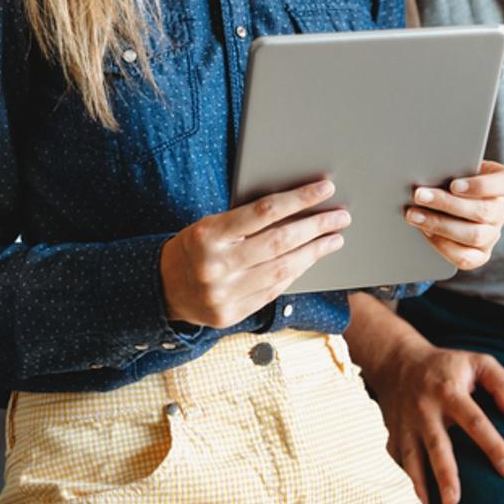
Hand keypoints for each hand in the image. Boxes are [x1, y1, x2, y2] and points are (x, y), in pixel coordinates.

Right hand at [159, 179, 347, 327]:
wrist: (163, 287)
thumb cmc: (196, 247)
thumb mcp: (212, 225)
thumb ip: (247, 220)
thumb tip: (299, 207)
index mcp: (208, 235)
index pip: (264, 211)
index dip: (298, 198)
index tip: (324, 188)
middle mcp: (215, 266)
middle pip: (279, 242)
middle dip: (316, 226)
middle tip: (341, 216)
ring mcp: (223, 294)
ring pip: (282, 269)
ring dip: (314, 252)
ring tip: (334, 238)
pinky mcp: (231, 315)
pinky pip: (273, 291)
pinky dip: (296, 273)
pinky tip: (310, 260)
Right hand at [367, 337, 503, 503]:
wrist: (398, 361)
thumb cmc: (447, 366)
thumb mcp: (479, 362)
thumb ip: (503, 384)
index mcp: (450, 392)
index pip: (476, 422)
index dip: (493, 446)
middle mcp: (426, 409)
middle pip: (438, 445)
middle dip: (446, 474)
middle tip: (455, 501)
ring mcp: (406, 423)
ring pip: (412, 456)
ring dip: (420, 482)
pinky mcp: (393, 432)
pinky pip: (395, 458)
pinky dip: (402, 478)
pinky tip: (412, 497)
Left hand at [406, 160, 503, 269]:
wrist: (447, 199)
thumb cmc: (452, 175)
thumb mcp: (456, 165)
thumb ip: (451, 167)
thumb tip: (427, 171)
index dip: (482, 186)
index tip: (454, 185)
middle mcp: (502, 210)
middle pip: (483, 211)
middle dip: (447, 204)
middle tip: (419, 195)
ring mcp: (493, 234)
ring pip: (473, 235)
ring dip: (439, 225)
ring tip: (414, 215)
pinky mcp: (481, 254)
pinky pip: (465, 257)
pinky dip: (443, 245)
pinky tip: (425, 231)